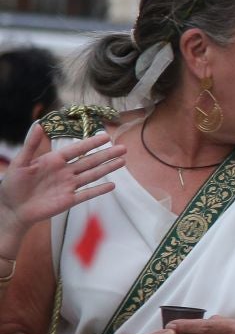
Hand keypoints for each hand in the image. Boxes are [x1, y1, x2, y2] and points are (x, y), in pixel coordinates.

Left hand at [0, 128, 124, 245]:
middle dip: (107, 154)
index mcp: (54, 161)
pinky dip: (99, 190)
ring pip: (92, 175)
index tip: (106, 136)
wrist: (11, 208)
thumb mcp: (20, 162)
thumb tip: (40, 124)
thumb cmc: (12, 184)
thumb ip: (31, 145)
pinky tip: (112, 186)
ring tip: (122, 161)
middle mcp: (65, 172)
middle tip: (123, 148)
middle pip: (90, 161)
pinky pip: (87, 194)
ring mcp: (68, 186)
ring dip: (107, 168)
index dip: (91, 143)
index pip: (77, 150)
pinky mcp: (68, 200)